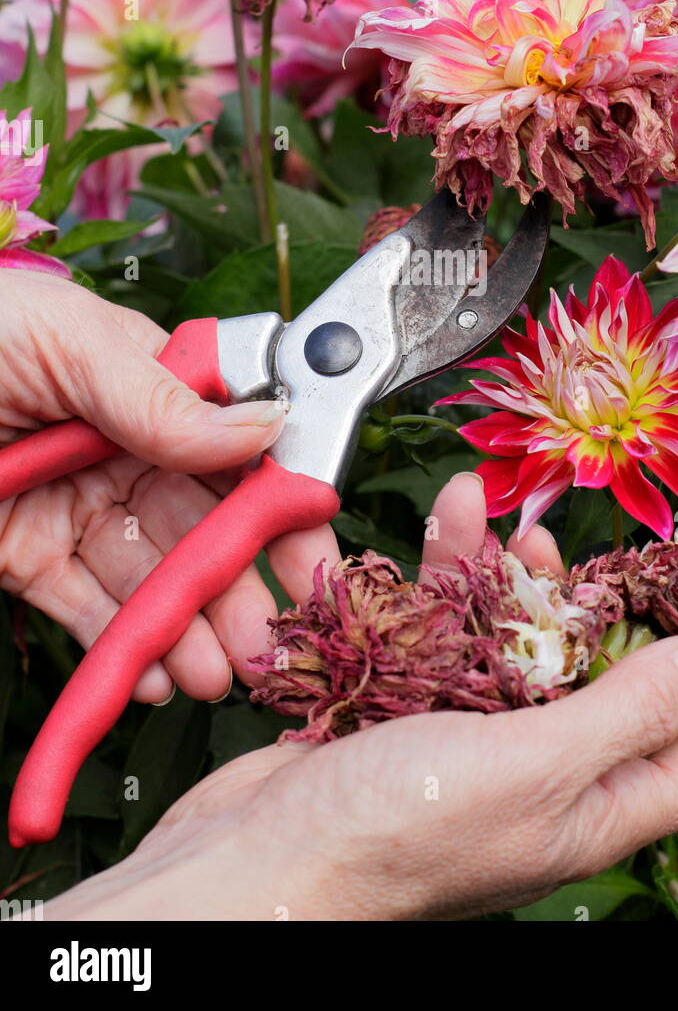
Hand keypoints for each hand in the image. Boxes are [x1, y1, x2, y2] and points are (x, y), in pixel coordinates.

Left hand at [0, 271, 342, 702]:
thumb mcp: (68, 341)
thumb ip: (162, 396)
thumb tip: (264, 427)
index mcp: (145, 385)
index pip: (234, 450)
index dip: (279, 506)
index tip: (312, 559)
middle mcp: (121, 449)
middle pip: (201, 527)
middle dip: (239, 587)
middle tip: (266, 644)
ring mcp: (74, 506)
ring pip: (149, 577)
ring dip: (187, 629)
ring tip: (215, 672)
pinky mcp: (25, 556)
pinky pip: (83, 607)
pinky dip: (120, 645)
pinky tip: (152, 673)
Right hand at [45, 473, 677, 921]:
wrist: (255, 860)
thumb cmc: (393, 835)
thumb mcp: (533, 767)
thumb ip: (630, 711)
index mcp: (600, 807)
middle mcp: (550, 778)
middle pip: (614, 678)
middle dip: (603, 600)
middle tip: (585, 549)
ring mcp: (479, 744)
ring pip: (523, 643)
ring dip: (512, 576)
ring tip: (491, 523)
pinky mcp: (417, 714)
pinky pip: (452, 635)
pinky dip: (447, 581)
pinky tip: (438, 529)